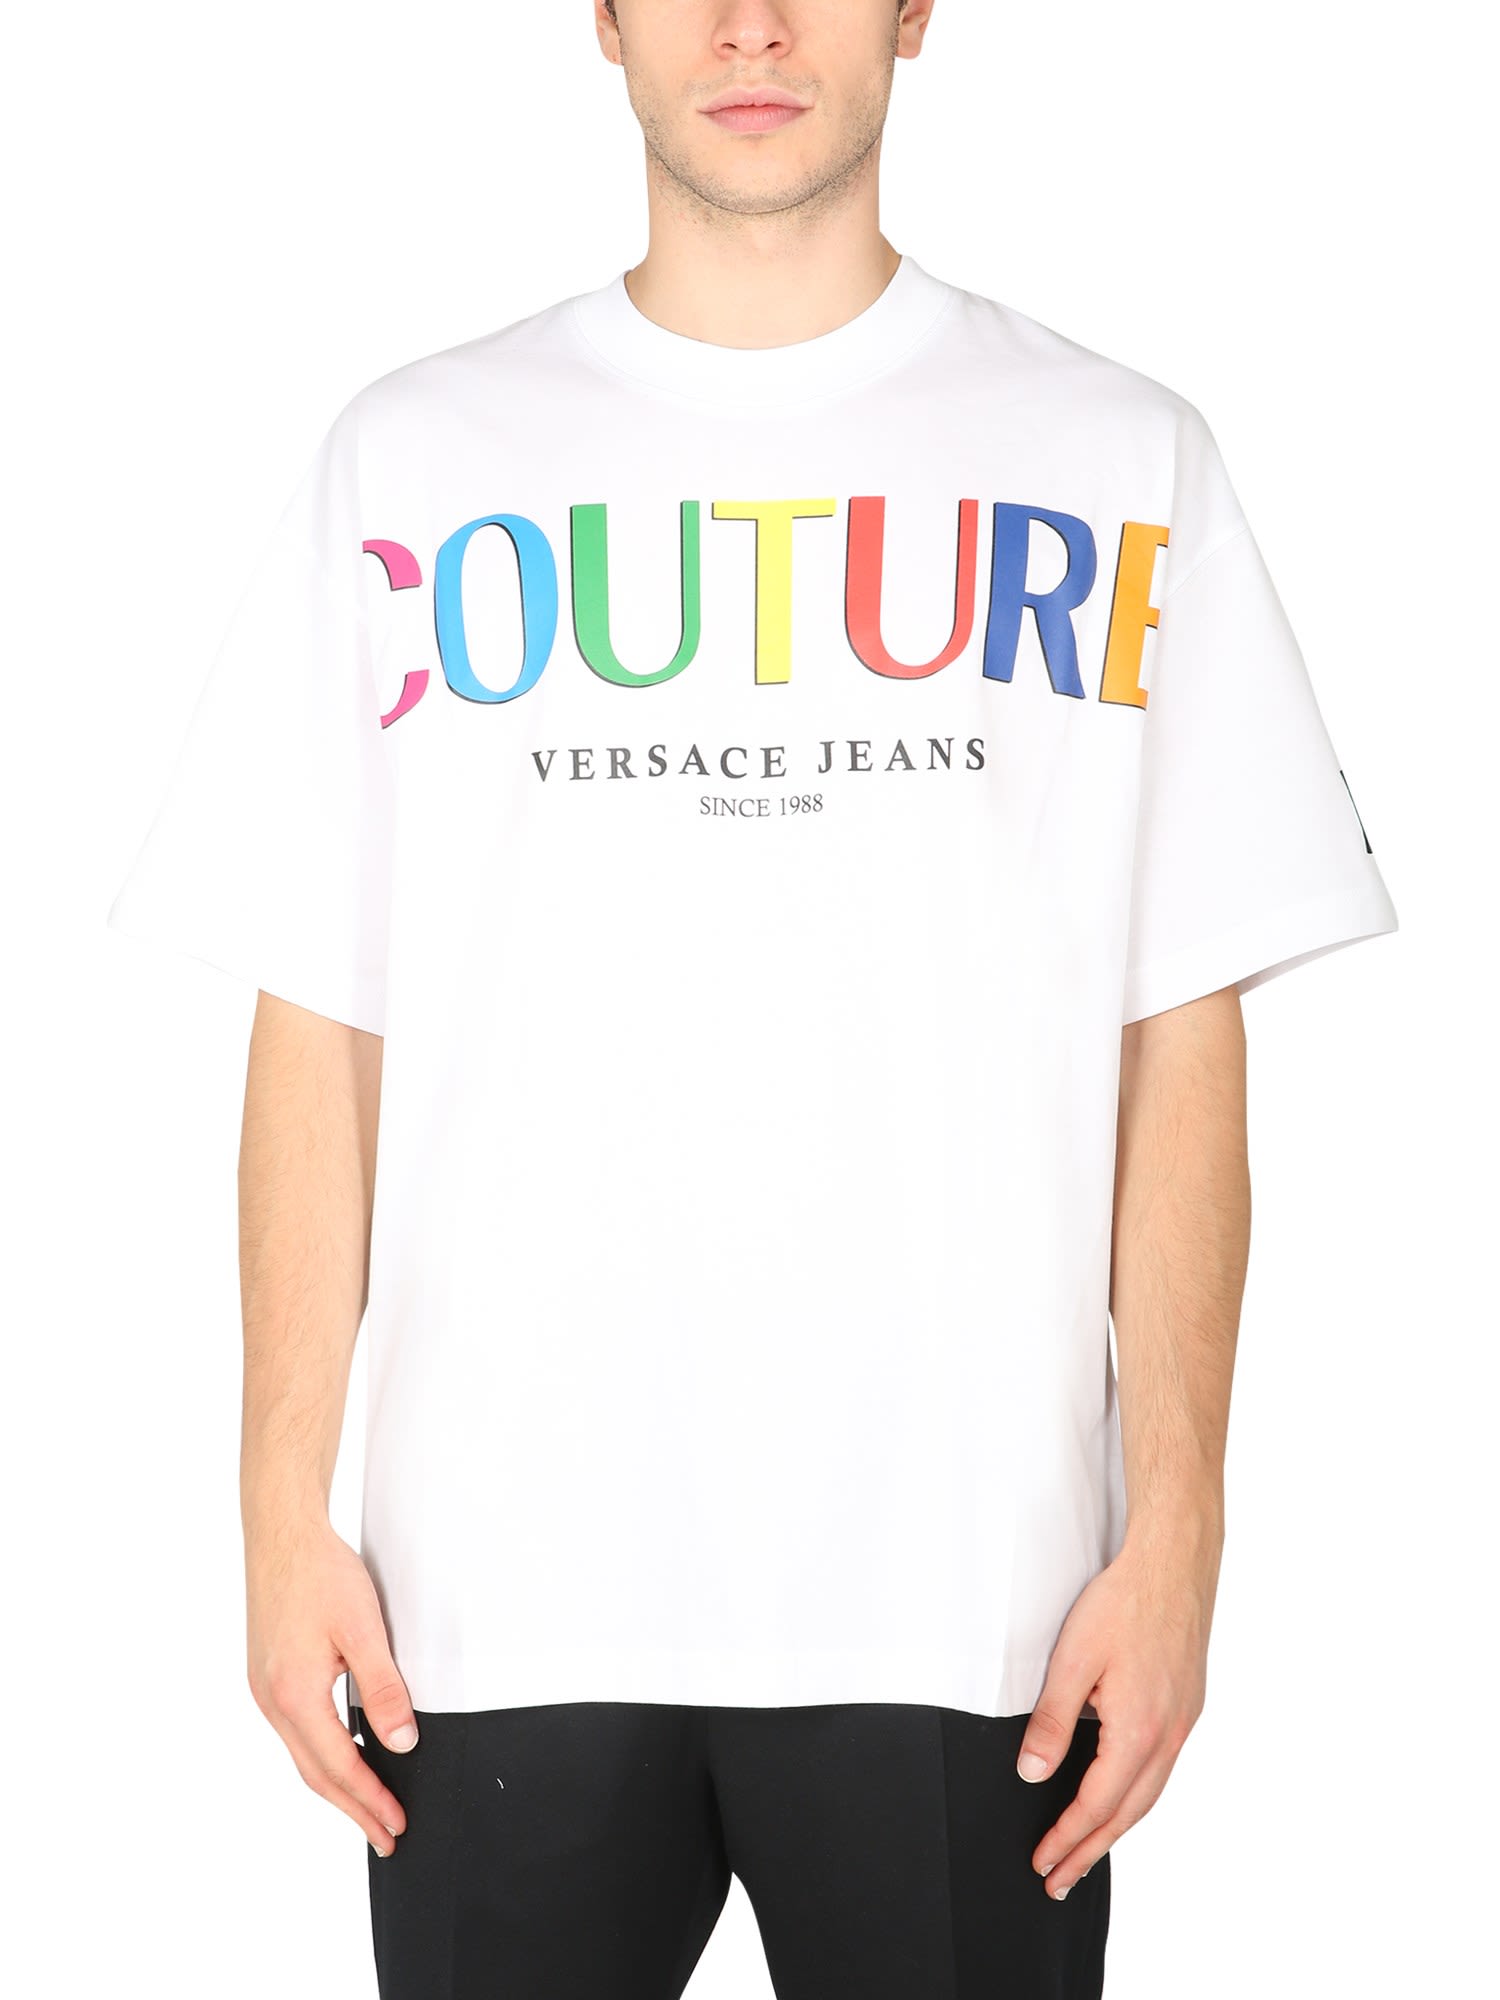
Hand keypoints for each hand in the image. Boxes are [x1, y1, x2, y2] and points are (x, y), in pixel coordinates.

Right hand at [246, 1517, 417, 1856]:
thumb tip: (402, 1741)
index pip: (339, 1767)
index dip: (370, 1799)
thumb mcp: (363, 1630)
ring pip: (304, 1754)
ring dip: (337, 1784)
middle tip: (385, 1836)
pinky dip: (323, 1753)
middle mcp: (272, 1701)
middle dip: (353, 1808)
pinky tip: (343, 1754)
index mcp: (294, 1695)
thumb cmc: (320, 1573)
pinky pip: (297, 1730)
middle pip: (316, 1773)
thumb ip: (383, 1689)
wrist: (281, 1533)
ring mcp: (265, 1689)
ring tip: (368, 1805)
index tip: (394, 1826)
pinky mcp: (267, 1674)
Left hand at [1015, 1522, 1217, 1897]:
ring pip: (1148, 1795)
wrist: (1174, 1563)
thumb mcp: (1072, 1661)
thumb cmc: (1123, 1604)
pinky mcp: (1188, 1706)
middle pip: (1127, 1814)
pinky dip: (1136, 1796)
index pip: (1096, 1806)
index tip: (1043, 1863)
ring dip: (1116, 1828)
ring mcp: (1183, 1722)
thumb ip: (1052, 1723)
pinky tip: (1121, 1796)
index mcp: (1139, 1733)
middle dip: (1091, 1851)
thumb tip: (1032, 1774)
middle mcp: (1169, 1737)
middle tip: (1060, 1881)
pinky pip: (1161, 1769)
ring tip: (1088, 1851)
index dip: (1067, 1838)